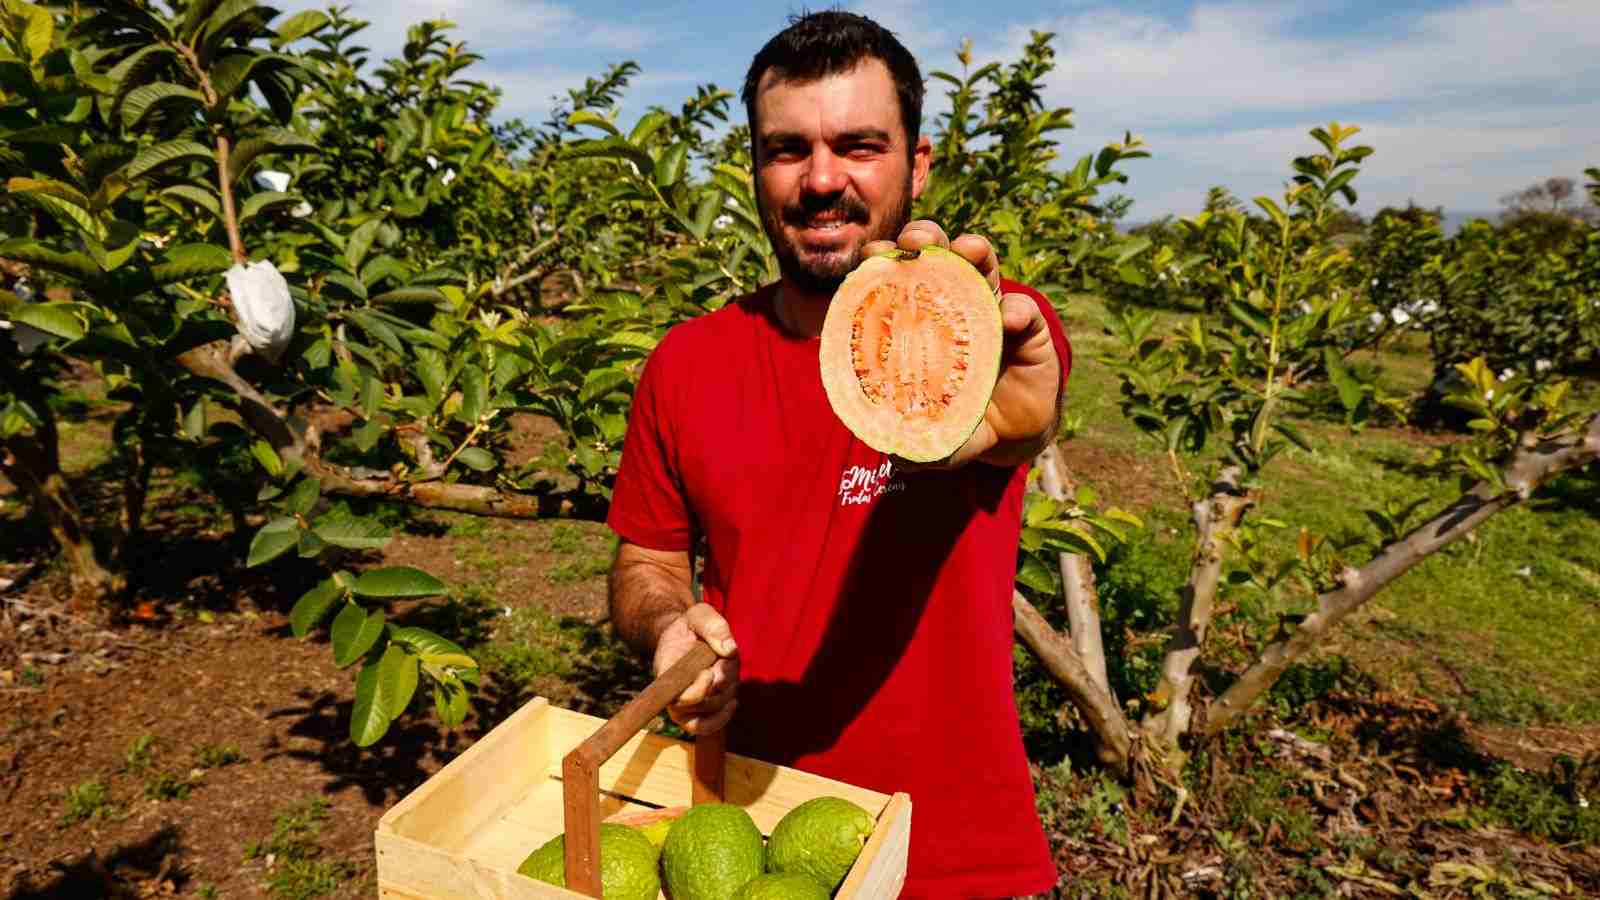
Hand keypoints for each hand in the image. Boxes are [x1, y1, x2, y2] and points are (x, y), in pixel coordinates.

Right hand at [653, 603, 738, 734]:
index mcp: (667, 671)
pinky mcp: (698, 712)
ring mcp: (684, 706)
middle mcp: (672, 693)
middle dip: (722, 682)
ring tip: (726, 669)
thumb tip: (729, 650)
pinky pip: (708, 727)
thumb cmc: (691, 626)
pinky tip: (732, 701)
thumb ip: (713, 626)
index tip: (709, 671)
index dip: (699, 690)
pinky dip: (724, 716)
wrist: (685, 638)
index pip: (680, 697)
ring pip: (713, 710)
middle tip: (724, 662)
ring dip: (728, 690)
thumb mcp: (700, 614)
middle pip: (704, 704)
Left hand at [863, 220, 1060, 467]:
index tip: (870, 256)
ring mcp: (995, 314)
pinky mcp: (1032, 332)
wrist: (1011, 436)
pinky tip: (1008, 318)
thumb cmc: (963, 421)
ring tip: (968, 248)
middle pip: (941, 258)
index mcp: (925, 321)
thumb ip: (918, 442)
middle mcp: (958, 307)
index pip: (901, 282)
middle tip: (914, 241)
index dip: (885, 263)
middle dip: (926, 238)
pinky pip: (1025, 312)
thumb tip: (895, 455)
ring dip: (976, 252)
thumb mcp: (937, 433)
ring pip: (985, 270)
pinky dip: (1017, 310)